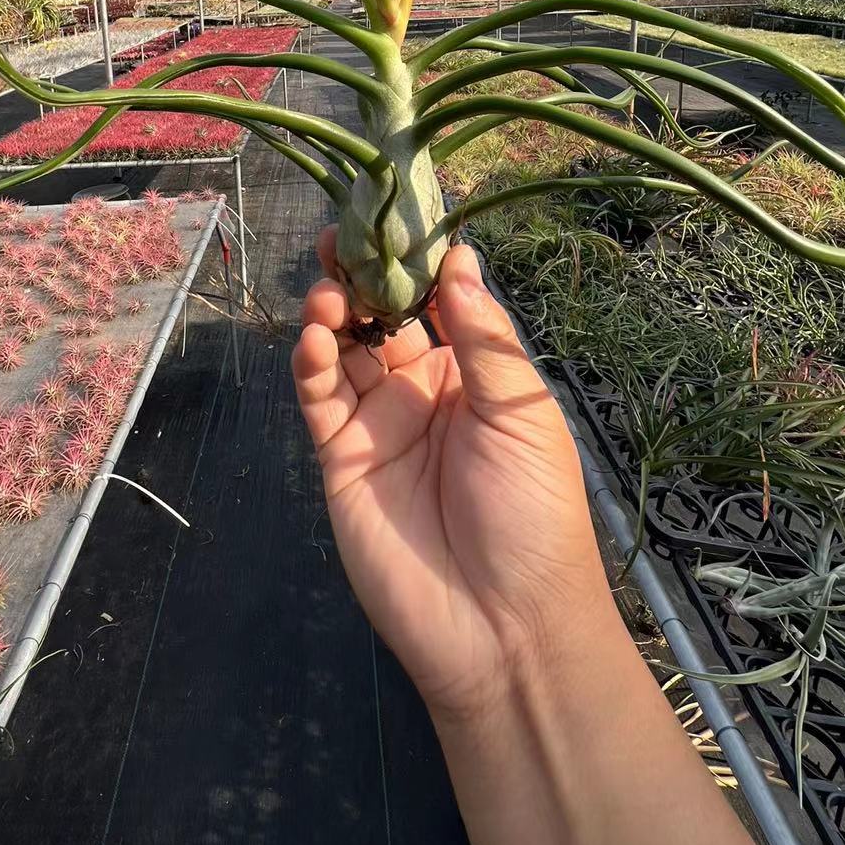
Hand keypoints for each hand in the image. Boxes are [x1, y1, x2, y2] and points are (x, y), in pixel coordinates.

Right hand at [291, 233, 614, 719]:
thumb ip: (482, 335)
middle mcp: (423, 392)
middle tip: (343, 238)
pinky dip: (311, 363)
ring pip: (344, 351)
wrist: (503, 628)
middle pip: (382, 318)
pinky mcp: (340, 459)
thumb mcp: (520, 412)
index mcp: (476, 377)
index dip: (416, 262)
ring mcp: (378, 425)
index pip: (438, 302)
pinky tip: (316, 339)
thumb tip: (460, 255)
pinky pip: (320, 398)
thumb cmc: (533, 513)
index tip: (396, 216)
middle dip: (363, 277)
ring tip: (330, 293)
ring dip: (334, 313)